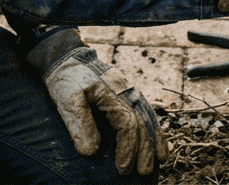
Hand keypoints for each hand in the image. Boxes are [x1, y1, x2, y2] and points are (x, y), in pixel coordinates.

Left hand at [26, 29, 166, 174]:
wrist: (66, 56)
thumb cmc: (66, 78)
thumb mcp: (67, 99)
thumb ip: (80, 124)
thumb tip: (92, 152)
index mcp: (113, 94)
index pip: (127, 125)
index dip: (128, 148)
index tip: (123, 168)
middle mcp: (126, 92)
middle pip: (142, 123)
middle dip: (145, 149)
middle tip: (143, 171)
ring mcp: (128, 90)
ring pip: (148, 115)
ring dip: (155, 138)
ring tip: (162, 159)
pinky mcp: (125, 92)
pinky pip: (144, 110)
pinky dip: (152, 125)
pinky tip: (155, 138)